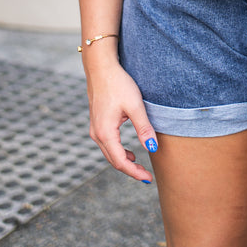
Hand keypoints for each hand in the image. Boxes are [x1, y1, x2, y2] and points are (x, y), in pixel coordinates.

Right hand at [85, 59, 158, 182]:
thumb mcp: (135, 105)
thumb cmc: (118, 84)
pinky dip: (118, 152)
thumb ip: (144, 128)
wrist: (101, 68)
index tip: (149, 179)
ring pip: (109, 153)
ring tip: (140, 166)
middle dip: (130, 170)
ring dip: (124, 162)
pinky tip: (129, 152)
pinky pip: (107, 144)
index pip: (120, 162)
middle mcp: (96, 134)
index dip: (135, 173)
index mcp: (105, 132)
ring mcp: (94, 128)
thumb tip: (153, 149)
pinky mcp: (96, 122)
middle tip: (147, 177)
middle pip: (113, 160)